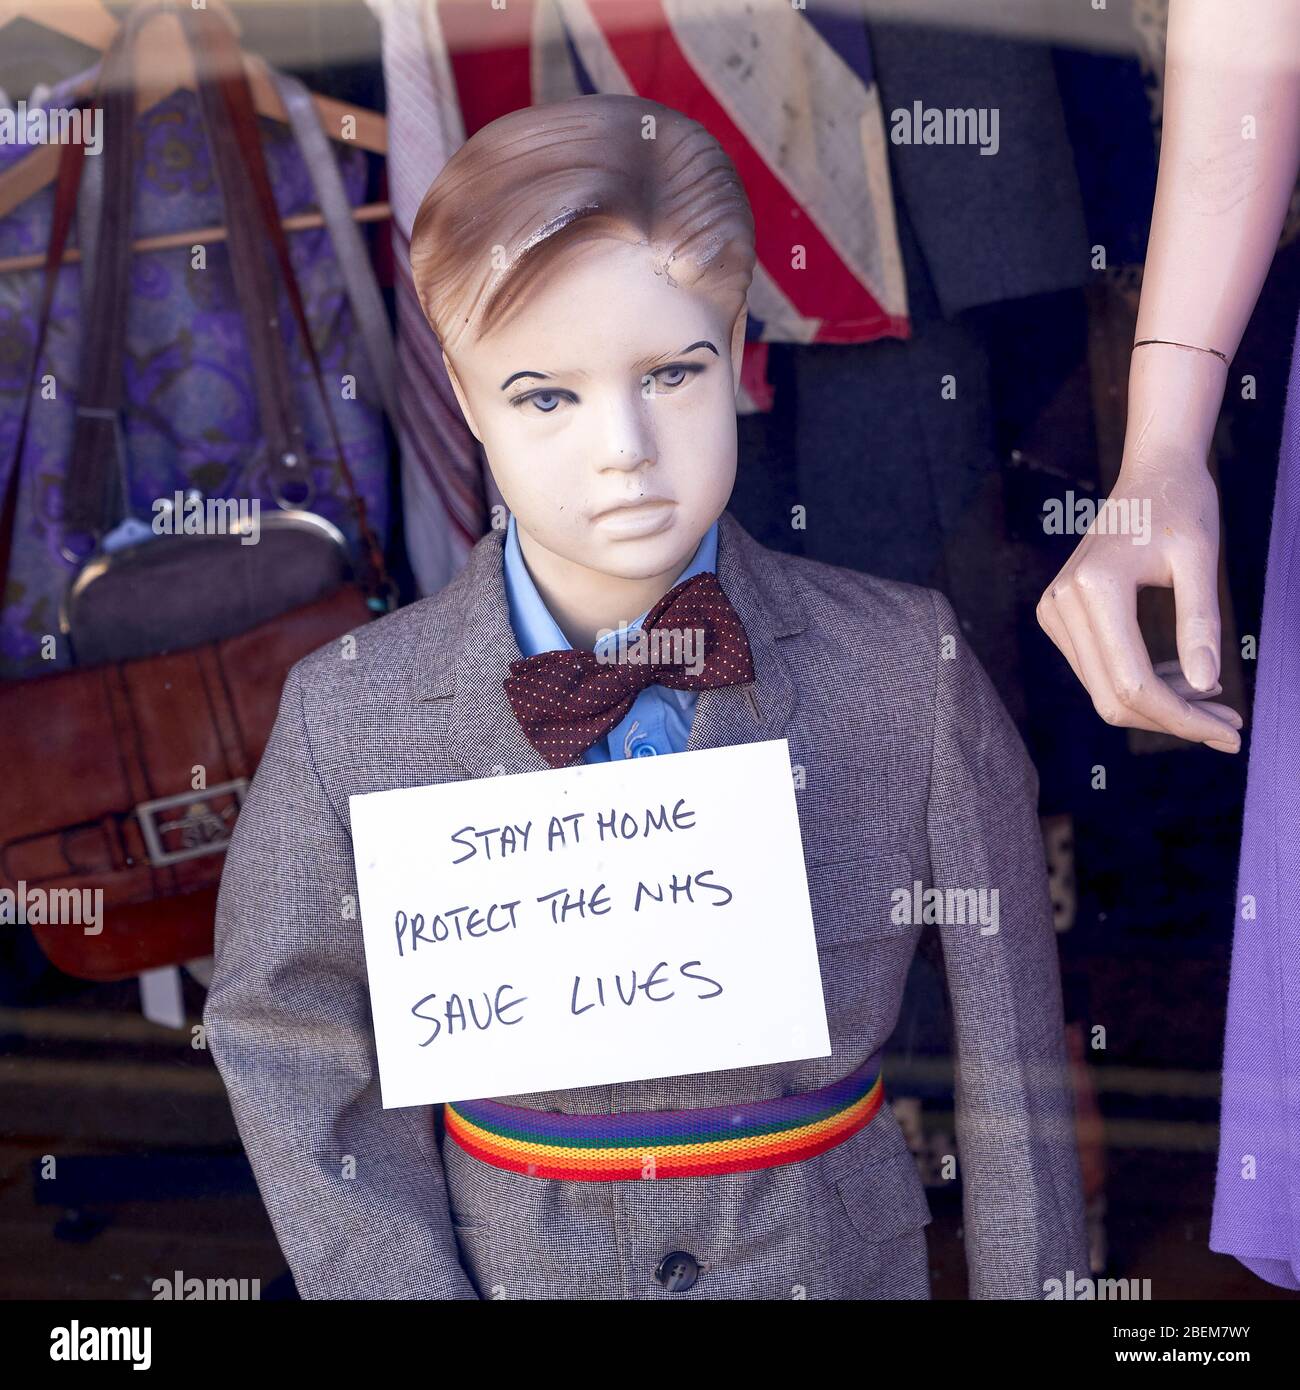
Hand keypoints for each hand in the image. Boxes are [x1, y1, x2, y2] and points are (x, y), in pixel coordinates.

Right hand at [1036, 459, 1241, 752]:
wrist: (1150, 473)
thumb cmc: (1181, 506)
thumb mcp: (1201, 560)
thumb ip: (1200, 623)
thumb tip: (1204, 686)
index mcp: (1094, 587)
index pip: (1132, 681)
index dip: (1181, 717)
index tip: (1229, 733)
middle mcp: (1062, 604)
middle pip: (1112, 696)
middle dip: (1172, 720)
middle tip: (1228, 728)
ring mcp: (1054, 612)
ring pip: (1104, 691)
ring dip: (1159, 707)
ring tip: (1213, 703)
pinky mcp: (1059, 616)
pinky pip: (1098, 672)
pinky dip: (1141, 686)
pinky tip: (1181, 680)